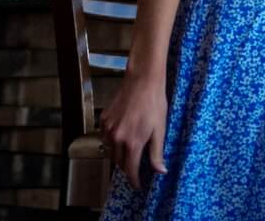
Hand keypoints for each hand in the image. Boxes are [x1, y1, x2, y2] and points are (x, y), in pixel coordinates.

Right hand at [99, 67, 168, 189]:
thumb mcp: (160, 130)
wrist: (142, 80)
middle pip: (119, 162)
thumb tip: (160, 171)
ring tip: (128, 152)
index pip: (130, 170)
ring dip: (118, 154)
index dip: (134, 180)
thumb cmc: (154, 104)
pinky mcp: (104, 118)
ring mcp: (108, 128)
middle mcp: (117, 138)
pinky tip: (121, 136)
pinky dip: (112, 140)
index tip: (138, 185)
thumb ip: (157, 153)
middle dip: (127, 167)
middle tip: (136, 166)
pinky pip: (105, 136)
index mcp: (132, 143)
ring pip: (110, 150)